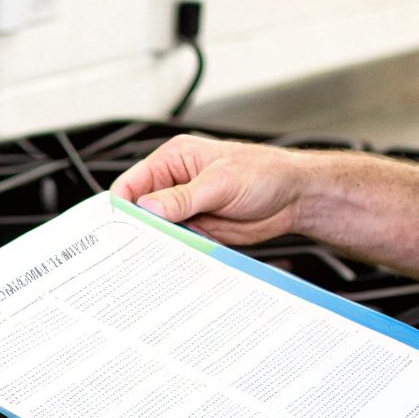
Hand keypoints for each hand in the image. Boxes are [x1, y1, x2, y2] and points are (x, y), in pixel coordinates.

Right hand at [108, 134, 311, 244]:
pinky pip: (176, 243)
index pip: (132, 183)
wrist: (295, 197)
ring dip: (158, 242)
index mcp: (173, 160)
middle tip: (138, 247)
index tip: (122, 228)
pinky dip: (174, 251)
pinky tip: (177, 257)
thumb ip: (181, 198)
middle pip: (140, 210)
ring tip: (160, 254)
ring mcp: (185, 208)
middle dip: (138, 228)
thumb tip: (147, 208)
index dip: (122, 206)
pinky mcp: (197, 228)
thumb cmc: (265, 173)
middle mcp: (174, 183)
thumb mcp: (220, 182)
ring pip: (156, 229)